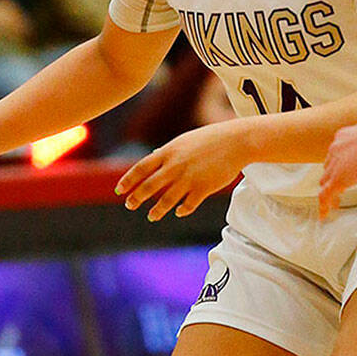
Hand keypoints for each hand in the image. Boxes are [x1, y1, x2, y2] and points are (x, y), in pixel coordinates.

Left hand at [115, 123, 246, 220]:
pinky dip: (182, 210)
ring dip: (157, 210)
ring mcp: (189, 178)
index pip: (141, 168)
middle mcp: (175, 166)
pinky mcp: (203, 189)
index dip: (128, 181)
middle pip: (150, 187)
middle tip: (129, 205)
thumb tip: (151, 157)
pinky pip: (188, 205)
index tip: (120, 190)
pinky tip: (179, 212)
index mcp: (168, 152)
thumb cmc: (210, 139)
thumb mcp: (184, 141)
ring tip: (151, 216)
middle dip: (137, 198)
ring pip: (166, 201)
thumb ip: (167, 152)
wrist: (236, 141)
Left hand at [318, 120, 356, 218]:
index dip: (337, 162)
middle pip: (327, 168)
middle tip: (334, 186)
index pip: (335, 152)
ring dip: (327, 191)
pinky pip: (325, 196)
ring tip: (330, 203)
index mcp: (342, 138)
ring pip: (324, 182)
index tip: (342, 166)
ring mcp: (334, 167)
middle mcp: (334, 151)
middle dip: (330, 177)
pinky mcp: (337, 181)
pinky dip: (324, 206)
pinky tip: (324, 215)